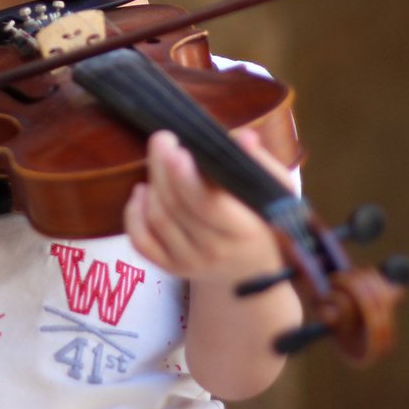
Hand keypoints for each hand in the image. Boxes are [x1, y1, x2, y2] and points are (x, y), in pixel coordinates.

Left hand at [124, 128, 292, 282]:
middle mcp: (215, 250)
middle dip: (163, 168)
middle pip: (176, 207)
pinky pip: (141, 241)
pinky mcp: (171, 267)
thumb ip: (259, 164)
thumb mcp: (274, 193)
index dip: (187, 178)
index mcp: (244, 230)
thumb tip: (243, 137)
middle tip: (163, 138)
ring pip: (158, 219)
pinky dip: (134, 214)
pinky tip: (142, 191)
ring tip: (158, 160)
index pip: (208, 205)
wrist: (252, 270)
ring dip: (153, 184)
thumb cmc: (263, 220)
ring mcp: (190, 262)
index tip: (177, 150)